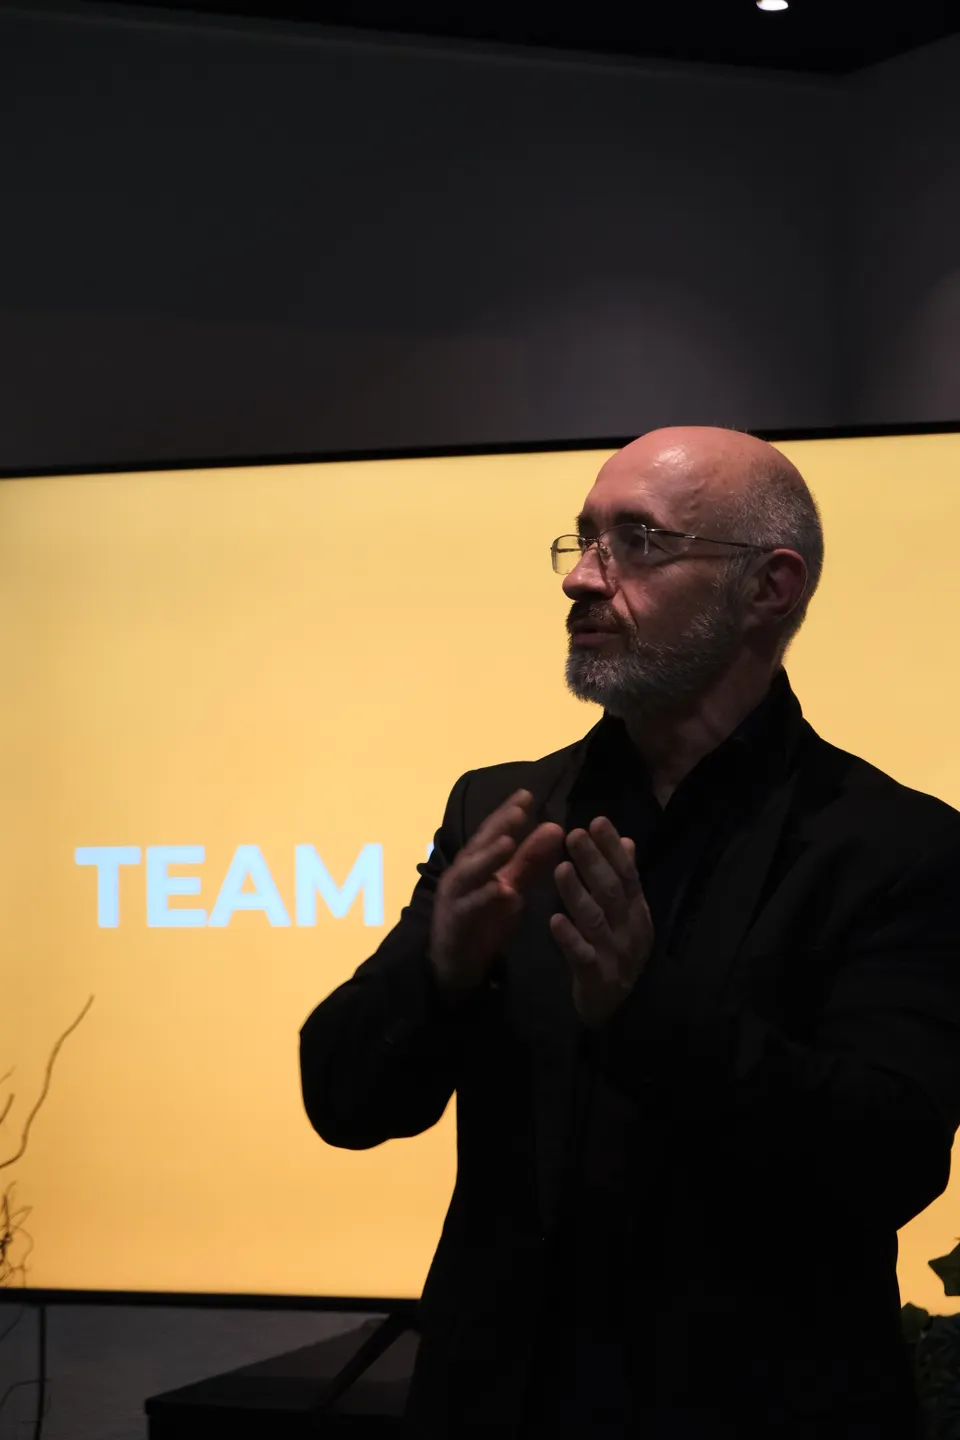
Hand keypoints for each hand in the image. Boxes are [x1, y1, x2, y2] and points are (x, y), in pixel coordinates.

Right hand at [431, 789, 565, 993]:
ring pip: (470, 872)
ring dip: (489, 856)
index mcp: (478, 862)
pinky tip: (503, 891)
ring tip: (509, 841)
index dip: (508, 813)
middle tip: (519, 808)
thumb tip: (555, 827)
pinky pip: (470, 907)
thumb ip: (530, 860)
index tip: (528, 794)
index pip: (494, 832)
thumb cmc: (484, 919)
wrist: (457, 963)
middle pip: (481, 845)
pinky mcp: (455, 920)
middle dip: (499, 826)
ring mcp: (456, 895)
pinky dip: (484, 898)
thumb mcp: (511, 886)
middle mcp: (463, 873)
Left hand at [549, 816, 653, 1028]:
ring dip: (578, 893)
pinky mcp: (596, 977)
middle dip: (594, 862)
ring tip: (561, 868)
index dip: (613, 848)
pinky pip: (582, 956)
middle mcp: (629, 930)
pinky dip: (569, 938)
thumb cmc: (618, 953)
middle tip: (574, 834)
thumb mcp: (628, 916)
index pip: (627, 874)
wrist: (618, 1010)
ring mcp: (614, 954)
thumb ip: (626, 880)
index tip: (597, 821)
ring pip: (596, 920)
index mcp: (636, 912)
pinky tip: (554, 920)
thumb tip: (628, 841)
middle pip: (612, 892)